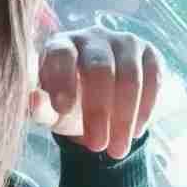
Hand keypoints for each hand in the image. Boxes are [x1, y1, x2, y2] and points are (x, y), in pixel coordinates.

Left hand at [28, 26, 165, 158]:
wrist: (97, 102)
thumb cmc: (64, 103)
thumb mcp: (48, 110)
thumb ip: (39, 107)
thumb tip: (32, 99)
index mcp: (60, 45)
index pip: (62, 55)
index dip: (63, 80)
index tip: (62, 110)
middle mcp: (92, 37)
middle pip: (100, 68)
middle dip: (98, 111)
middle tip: (96, 146)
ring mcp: (123, 42)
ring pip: (130, 76)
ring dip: (124, 117)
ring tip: (116, 150)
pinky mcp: (149, 53)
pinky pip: (153, 79)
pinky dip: (145, 109)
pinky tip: (135, 133)